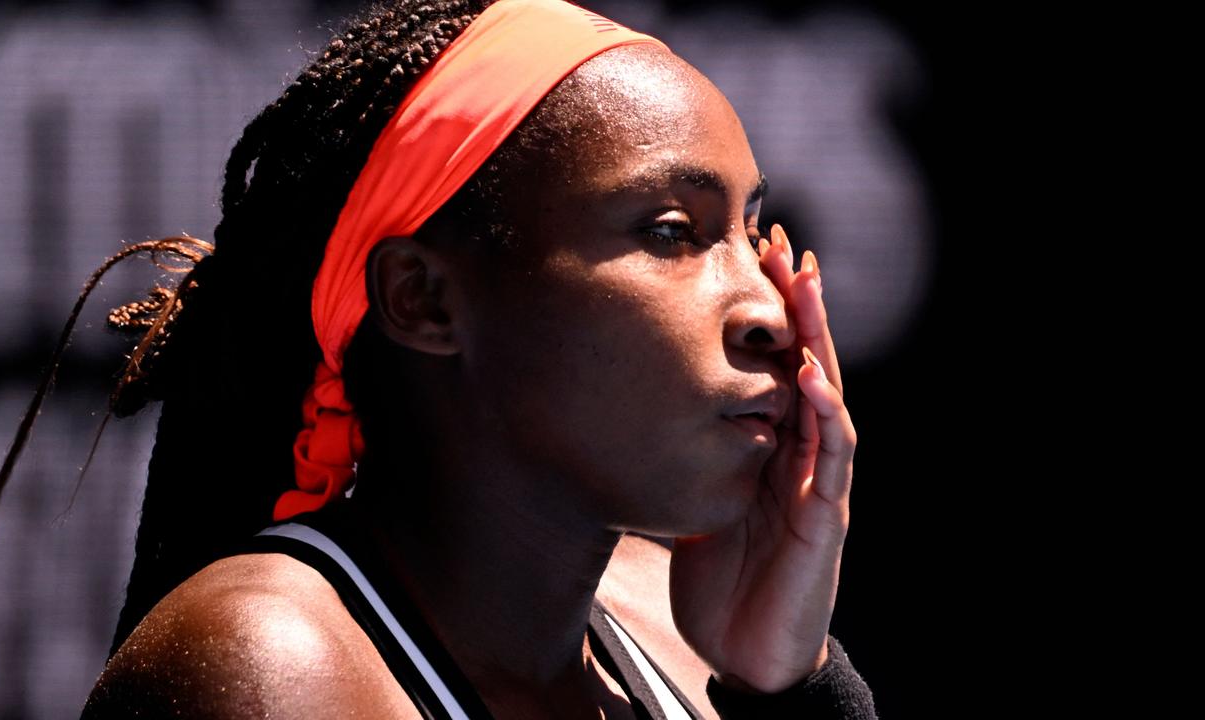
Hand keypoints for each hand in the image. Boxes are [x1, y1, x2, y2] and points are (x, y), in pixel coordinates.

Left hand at [669, 223, 856, 692]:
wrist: (747, 652)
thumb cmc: (722, 578)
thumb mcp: (694, 499)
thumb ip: (686, 454)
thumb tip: (636, 411)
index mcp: (770, 447)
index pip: (773, 366)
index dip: (768, 314)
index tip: (751, 255)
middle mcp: (800, 455)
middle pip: (805, 364)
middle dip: (798, 305)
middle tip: (785, 244)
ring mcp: (817, 484)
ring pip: (825, 397)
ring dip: (817, 341)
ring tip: (806, 287)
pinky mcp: (824, 520)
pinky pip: (829, 462)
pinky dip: (825, 419)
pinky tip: (813, 381)